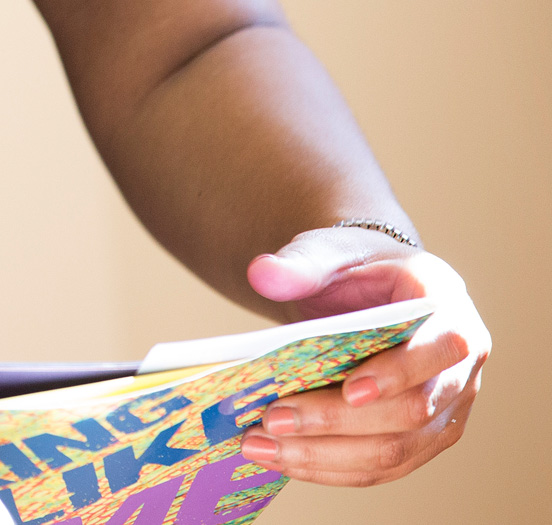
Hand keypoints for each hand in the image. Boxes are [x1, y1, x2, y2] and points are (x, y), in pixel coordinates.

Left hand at [239, 228, 488, 485]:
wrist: (366, 290)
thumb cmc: (354, 267)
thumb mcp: (328, 251)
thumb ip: (300, 263)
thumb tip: (262, 274)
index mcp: (448, 309)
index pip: (442, 347)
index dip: (400, 372)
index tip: (350, 390)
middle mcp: (459, 367)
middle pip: (412, 411)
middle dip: (338, 421)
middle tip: (273, 419)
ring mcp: (446, 410)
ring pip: (396, 451)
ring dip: (325, 455)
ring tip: (261, 446)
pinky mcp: (421, 439)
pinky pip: (382, 467)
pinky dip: (329, 468)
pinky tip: (280, 458)